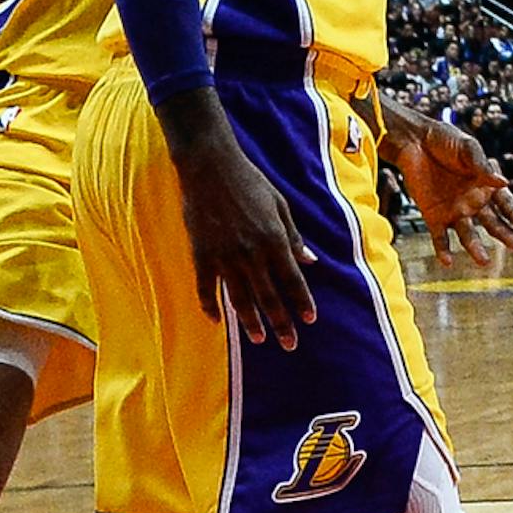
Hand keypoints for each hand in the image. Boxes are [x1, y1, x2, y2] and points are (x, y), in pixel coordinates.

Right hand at [161, 97, 317, 348]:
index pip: (293, 279)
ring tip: (260, 339)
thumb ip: (294, 236)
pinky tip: (216, 322)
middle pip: (269, 296)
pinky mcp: (202, 254)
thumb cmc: (250, 182)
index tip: (309, 321)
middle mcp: (251, 253)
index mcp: (274, 239)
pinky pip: (205, 288)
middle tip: (289, 345)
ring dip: (251, 322)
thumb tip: (310, 261)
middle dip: (281, 322)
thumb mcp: (280, 205)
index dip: (302, 302)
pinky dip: (210, 306)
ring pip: (240, 298)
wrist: (210, 167)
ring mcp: (224, 256)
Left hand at [383, 97, 512, 268]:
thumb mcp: (467, 148)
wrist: (413, 141)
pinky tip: (448, 262)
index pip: (504, 202)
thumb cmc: (445, 140)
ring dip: (475, 247)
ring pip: (468, 234)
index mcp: (485, 184)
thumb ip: (482, 165)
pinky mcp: (433, 216)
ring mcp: (454, 210)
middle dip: (505, 234)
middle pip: (492, 222)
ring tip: (483, 261)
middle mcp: (473, 201)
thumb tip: (503, 182)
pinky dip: (443, 250)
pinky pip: (440, 237)